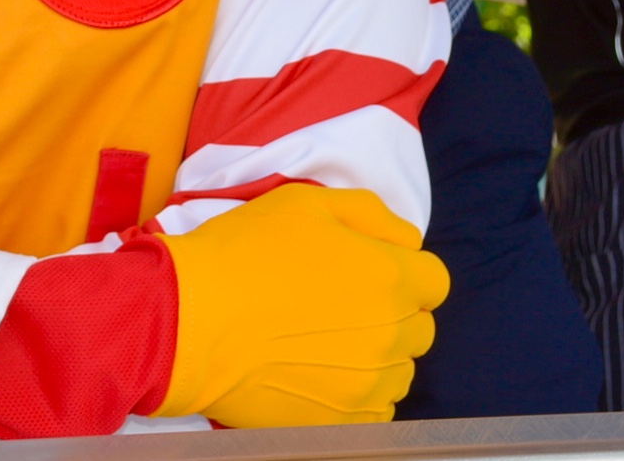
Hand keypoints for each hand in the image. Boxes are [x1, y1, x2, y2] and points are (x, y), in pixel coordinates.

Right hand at [158, 183, 448, 425]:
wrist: (189, 321)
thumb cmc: (243, 254)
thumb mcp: (305, 202)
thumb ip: (369, 214)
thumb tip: (405, 239)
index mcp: (389, 276)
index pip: (433, 280)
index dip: (403, 271)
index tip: (368, 272)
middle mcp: (390, 334)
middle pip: (418, 327)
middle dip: (390, 312)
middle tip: (337, 302)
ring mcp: (369, 384)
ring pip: (399, 370)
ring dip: (375, 355)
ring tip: (323, 339)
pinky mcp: (344, 420)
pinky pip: (378, 410)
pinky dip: (359, 394)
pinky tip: (320, 373)